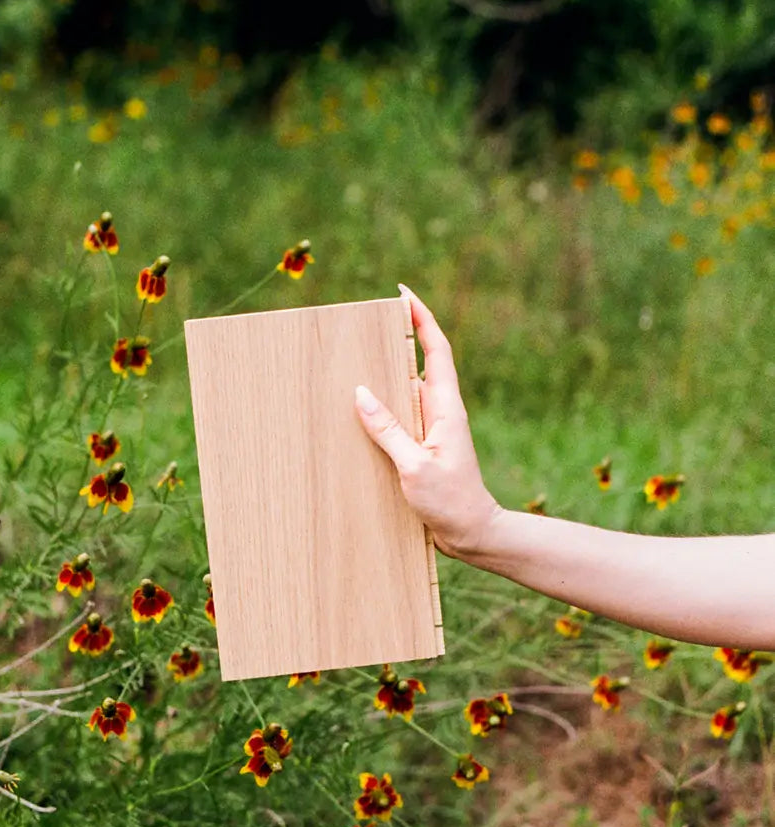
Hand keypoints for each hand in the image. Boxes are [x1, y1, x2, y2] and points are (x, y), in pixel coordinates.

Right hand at [354, 284, 498, 559]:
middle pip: (418, 362)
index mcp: (446, 407)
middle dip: (397, 337)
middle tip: (366, 321)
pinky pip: (400, 416)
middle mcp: (441, 411)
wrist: (473, 532)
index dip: (422, 318)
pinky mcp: (424, 445)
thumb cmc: (450, 501)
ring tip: (353, 360)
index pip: (435, 350)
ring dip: (385, 374)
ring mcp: (433, 427)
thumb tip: (360, 392)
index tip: (403, 293)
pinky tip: (359, 412)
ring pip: (406, 390)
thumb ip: (388, 430)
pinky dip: (382, 407)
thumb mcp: (414, 466)